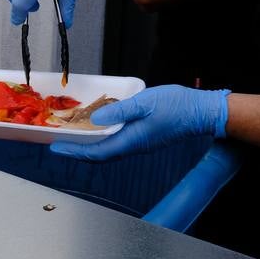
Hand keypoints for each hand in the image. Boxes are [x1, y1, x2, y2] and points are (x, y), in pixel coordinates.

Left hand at [50, 84, 229, 161]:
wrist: (203, 112)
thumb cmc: (178, 107)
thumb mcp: (144, 103)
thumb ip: (119, 110)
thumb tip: (96, 118)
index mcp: (131, 141)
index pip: (95, 152)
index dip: (74, 151)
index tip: (56, 148)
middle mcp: (133, 146)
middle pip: (99, 155)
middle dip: (77, 151)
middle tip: (60, 145)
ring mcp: (140, 143)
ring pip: (108, 149)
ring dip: (89, 145)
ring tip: (75, 138)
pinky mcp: (145, 137)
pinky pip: (118, 142)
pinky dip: (104, 138)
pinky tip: (100, 128)